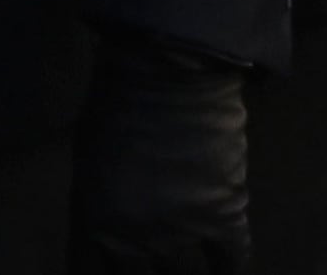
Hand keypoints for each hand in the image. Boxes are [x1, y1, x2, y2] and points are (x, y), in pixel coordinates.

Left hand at [70, 28, 247, 273]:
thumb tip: (113, 210)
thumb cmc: (117, 100)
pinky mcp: (225, 214)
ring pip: (185, 267)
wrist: (165, 72)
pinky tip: (230, 270)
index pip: (109, 271)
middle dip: (155, 267)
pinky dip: (232, 267)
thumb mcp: (92, 153)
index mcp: (101, 225)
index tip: (131, 265)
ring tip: (192, 266)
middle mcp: (139, 241)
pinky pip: (234, 257)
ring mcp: (184, 232)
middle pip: (150, 272)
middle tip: (161, 253)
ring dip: (186, 265)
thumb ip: (104, 192)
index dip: (122, 270)